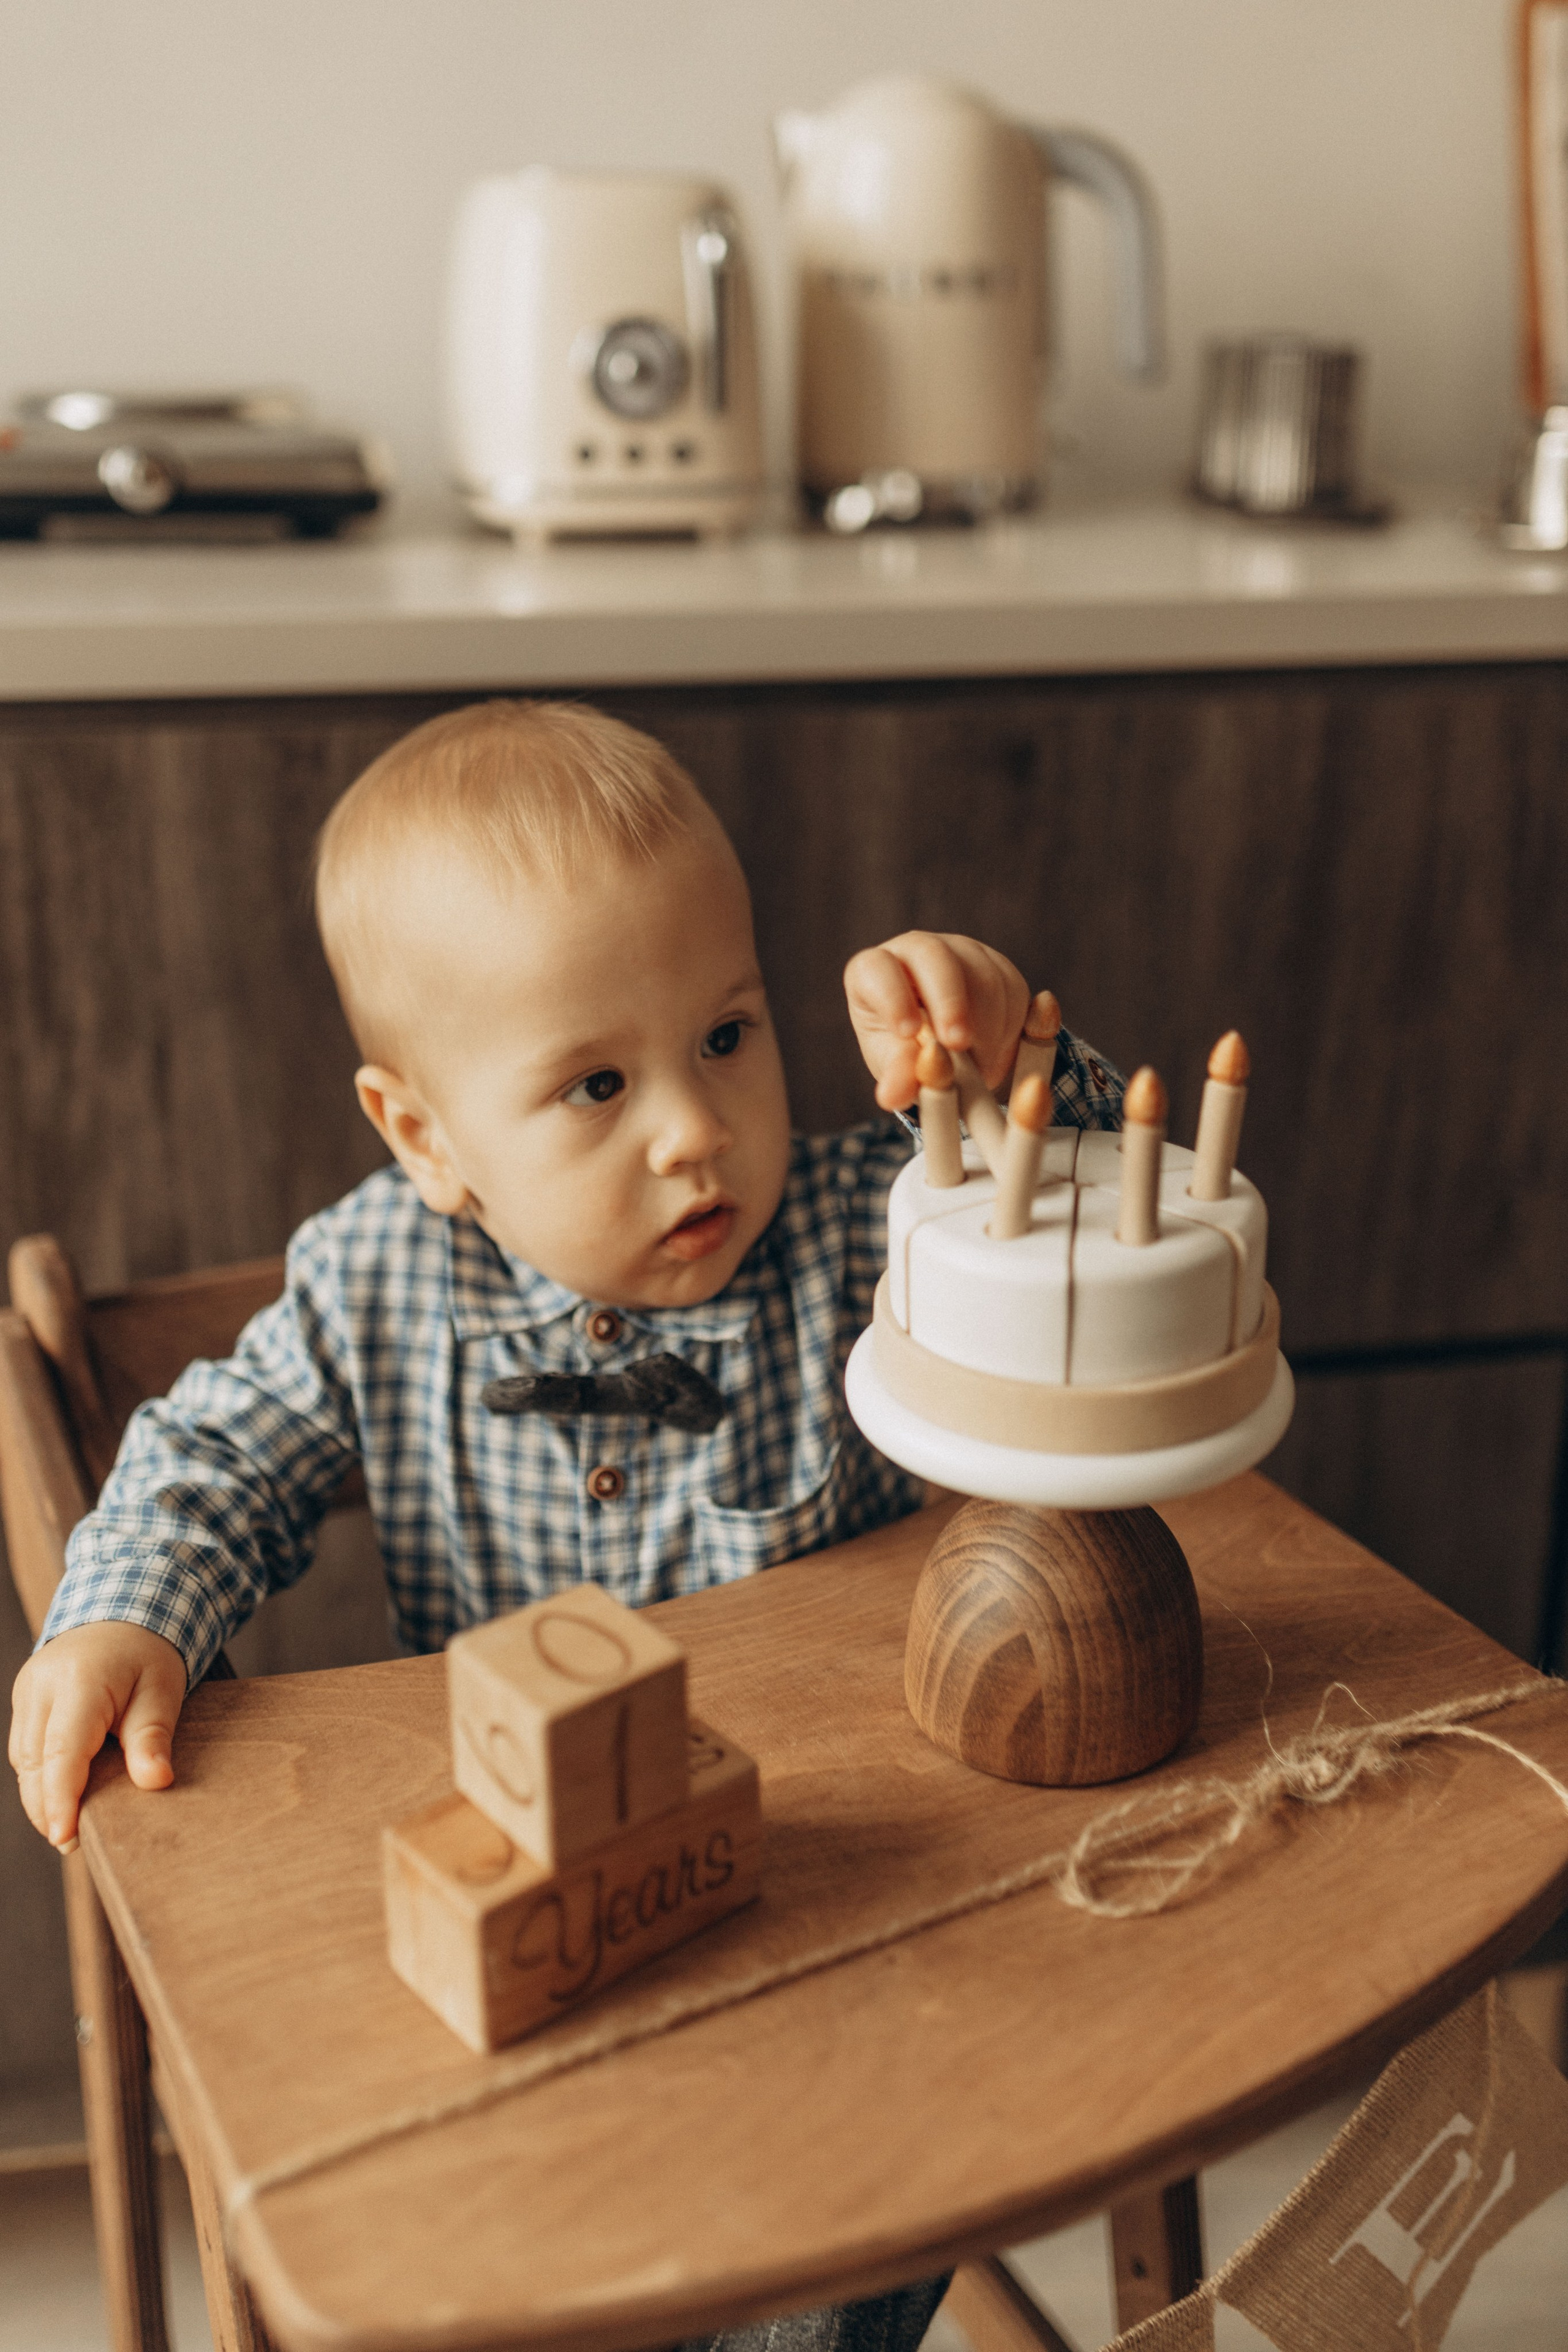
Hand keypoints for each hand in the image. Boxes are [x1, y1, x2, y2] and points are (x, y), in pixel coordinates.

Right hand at [9, 1622, 187, 1850]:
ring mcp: (27, 1693)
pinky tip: (63, 1794)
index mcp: (78, 1681)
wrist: (121, 1610)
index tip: (65, 1838)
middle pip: (36, 1764)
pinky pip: (26, 1750)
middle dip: (49, 1809)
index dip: (60, 1800)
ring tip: (70, 1827)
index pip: (62, 1752)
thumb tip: (155, 1782)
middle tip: (74, 1844)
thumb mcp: (163, 1688)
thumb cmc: (147, 1651)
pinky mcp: (25, 1701)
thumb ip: (153, 1736)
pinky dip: (42, 1776)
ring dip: (42, 1796)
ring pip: (25, 1761)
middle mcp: (42, 1687)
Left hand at [844, 932, 1031, 1109]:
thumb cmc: (906, 1053)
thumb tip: (893, 1096)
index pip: (877, 968)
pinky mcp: (997, 963)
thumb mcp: (897, 1068)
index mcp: (874, 971)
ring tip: (979, 1068)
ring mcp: (960, 951)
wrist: (946, 1052)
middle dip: (951, 1003)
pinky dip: (1010, 1024)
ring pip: (983, 974)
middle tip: (959, 1045)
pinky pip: (1013, 987)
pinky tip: (996, 1051)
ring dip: (987, 1025)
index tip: (909, 1032)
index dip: (893, 996)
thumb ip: (898, 1077)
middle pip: (935, 957)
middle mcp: (916, 950)